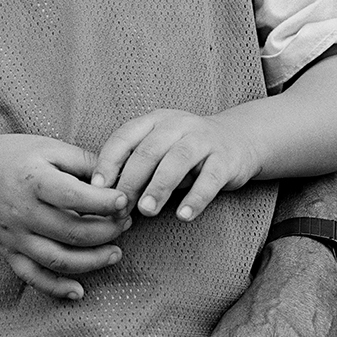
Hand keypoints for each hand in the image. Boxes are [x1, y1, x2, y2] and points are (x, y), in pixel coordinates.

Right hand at [0, 134, 131, 299]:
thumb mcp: (48, 147)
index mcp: (33, 180)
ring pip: (57, 259)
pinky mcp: (7, 251)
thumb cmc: (14, 156)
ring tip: (116, 253)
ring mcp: (13, 235)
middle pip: (71, 231)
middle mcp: (22, 211)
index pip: (74, 197)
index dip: (104, 203)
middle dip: (107, 232)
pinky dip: (56, 288)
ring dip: (92, 262)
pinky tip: (79, 292)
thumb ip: (82, 161)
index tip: (125, 201)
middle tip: (126, 225)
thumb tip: (117, 178)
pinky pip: (32, 277)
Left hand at [94, 110, 258, 222]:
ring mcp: (204, 140)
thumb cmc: (187, 152)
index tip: (97, 189)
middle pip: (148, 151)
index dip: (108, 162)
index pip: (124, 137)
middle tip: (119, 209)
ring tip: (146, 211)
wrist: (239, 140)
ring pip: (177, 160)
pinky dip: (196, 198)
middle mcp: (178, 125)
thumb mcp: (159, 150)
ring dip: (158, 187)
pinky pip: (210, 179)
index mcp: (155, 121)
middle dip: (130, 181)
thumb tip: (104, 199)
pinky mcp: (226, 159)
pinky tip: (184, 215)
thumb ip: (135, 167)